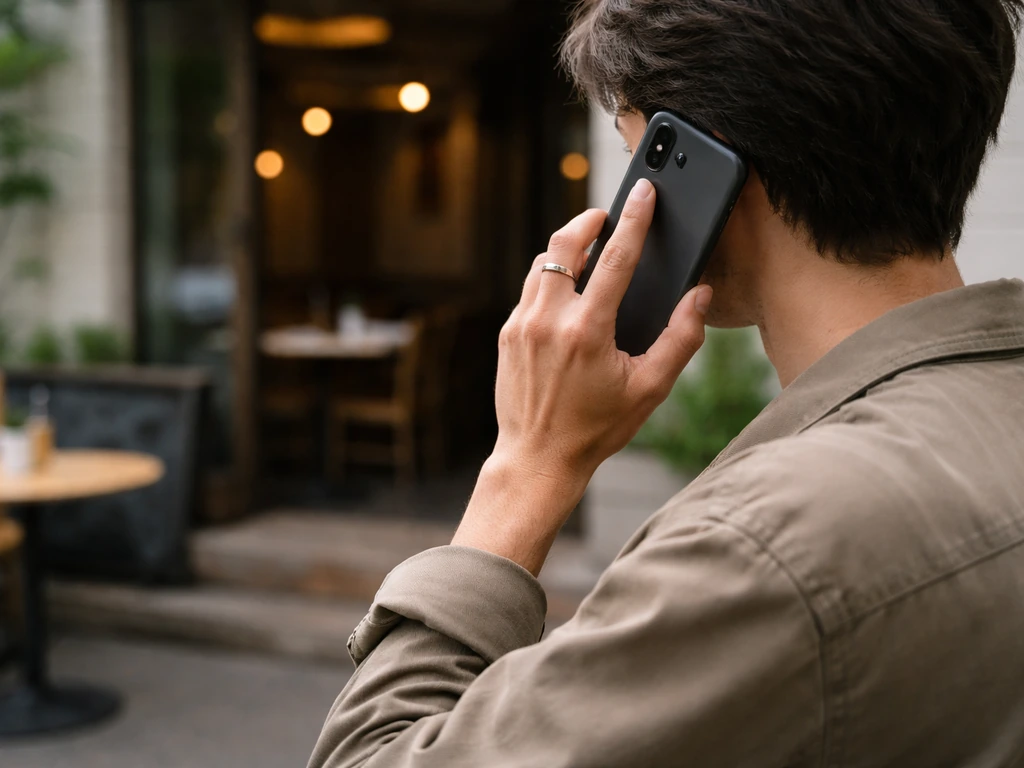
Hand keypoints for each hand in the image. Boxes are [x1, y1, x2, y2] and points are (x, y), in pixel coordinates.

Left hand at [453, 179, 711, 574]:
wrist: (538, 458)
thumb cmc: (596, 428)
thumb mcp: (650, 389)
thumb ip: (681, 339)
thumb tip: (698, 297)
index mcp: (587, 331)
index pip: (616, 257)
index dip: (634, 219)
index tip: (643, 191)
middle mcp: (548, 320)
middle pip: (564, 243)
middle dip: (588, 220)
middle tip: (606, 216)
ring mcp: (521, 325)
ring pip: (542, 263)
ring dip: (566, 250)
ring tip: (589, 253)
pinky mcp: (506, 334)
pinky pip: (529, 290)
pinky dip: (550, 281)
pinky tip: (568, 294)